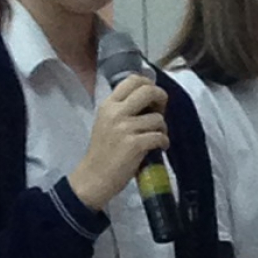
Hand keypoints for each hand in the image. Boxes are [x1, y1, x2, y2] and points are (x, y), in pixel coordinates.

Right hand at [69, 74, 168, 210]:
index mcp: (108, 105)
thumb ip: (122, 109)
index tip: (152, 98)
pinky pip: (160, 136)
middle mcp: (115, 112)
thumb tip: (150, 100)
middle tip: (160, 110)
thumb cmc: (102, 151)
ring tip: (156, 136)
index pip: (132, 79)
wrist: (94, 177)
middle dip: (161, 98)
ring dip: (163, 128)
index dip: (148, 85)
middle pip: (148, 91)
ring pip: (158, 118)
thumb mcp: (106, 122)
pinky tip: (159, 147)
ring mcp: (125, 128)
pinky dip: (164, 142)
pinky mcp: (135, 145)